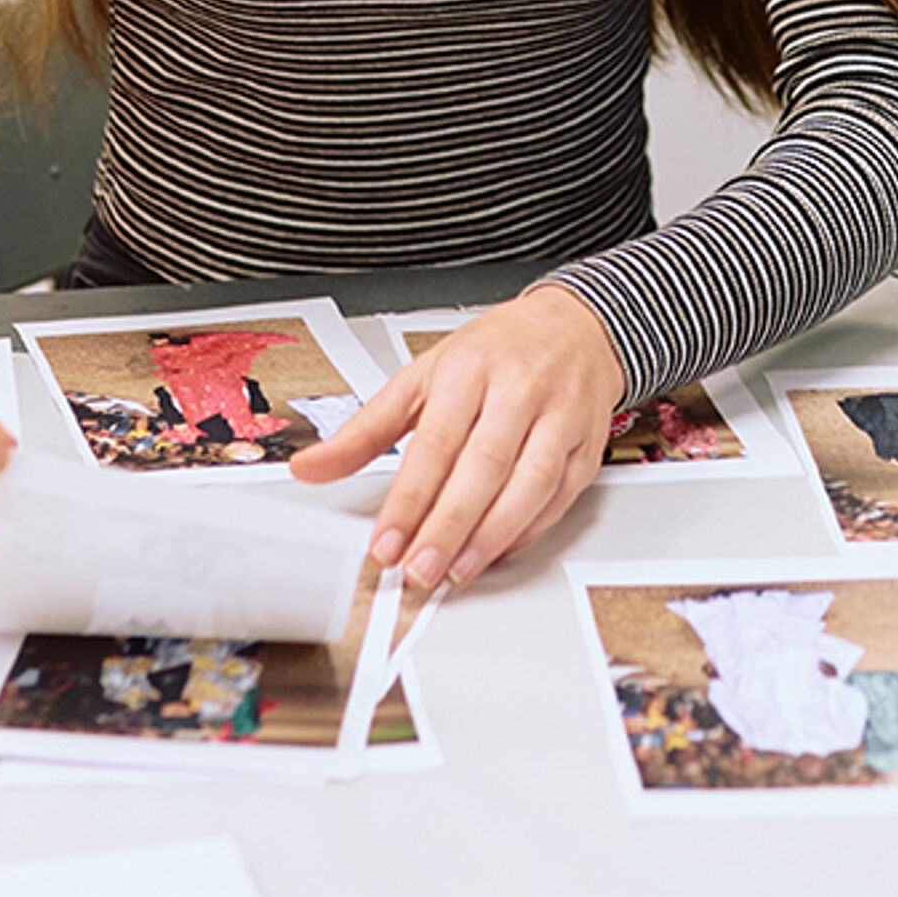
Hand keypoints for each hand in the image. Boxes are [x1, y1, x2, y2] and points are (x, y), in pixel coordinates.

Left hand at [290, 282, 625, 594]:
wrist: (575, 326)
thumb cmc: (496, 353)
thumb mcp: (422, 377)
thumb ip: (366, 428)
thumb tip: (310, 468)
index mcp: (470, 369)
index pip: (435, 443)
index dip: (409, 500)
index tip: (386, 544)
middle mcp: (518, 390)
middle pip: (482, 467)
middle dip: (448, 527)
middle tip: (417, 570)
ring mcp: (560, 417)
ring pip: (529, 485)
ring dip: (491, 536)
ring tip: (455, 570)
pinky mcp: (588, 444)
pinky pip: (558, 496)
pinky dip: (528, 530)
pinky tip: (497, 551)